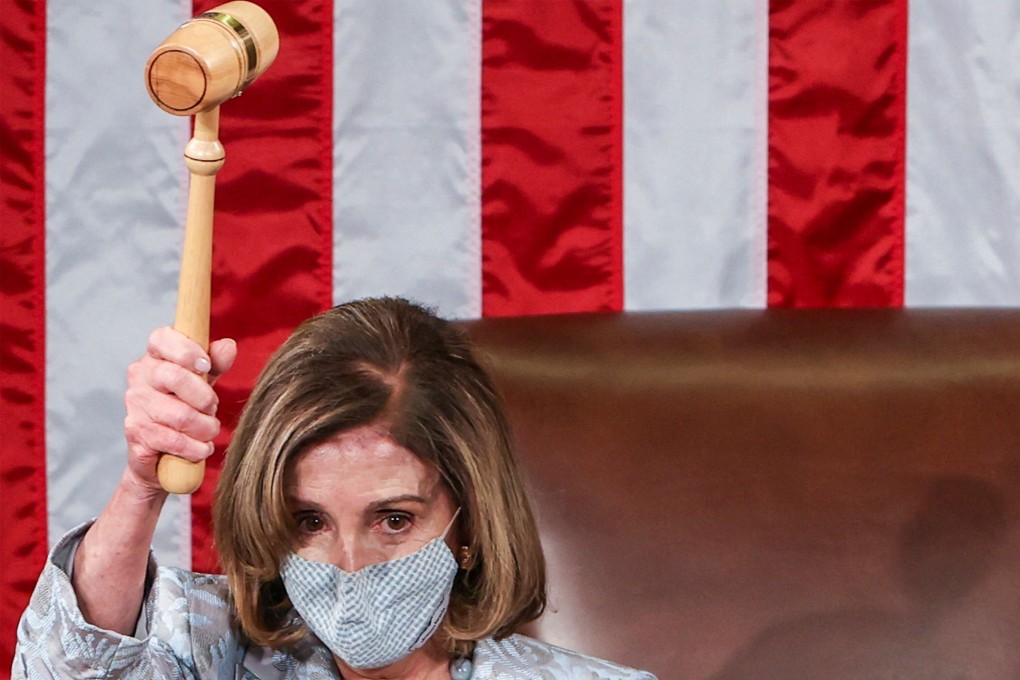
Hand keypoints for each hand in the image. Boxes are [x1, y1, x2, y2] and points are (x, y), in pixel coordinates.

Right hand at [123, 327, 236, 496]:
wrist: (161, 451)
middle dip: (205, 397)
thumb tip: (228, 346)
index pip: (161, 338)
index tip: (206, 366)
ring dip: (205, 427)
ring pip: (180, 415)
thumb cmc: (184, 404)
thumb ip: (216, 361)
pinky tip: (201, 447)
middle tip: (212, 408)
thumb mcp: (204, 379)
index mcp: (155, 357)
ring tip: (209, 430)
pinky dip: (196, 447)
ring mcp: (135, 407)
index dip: (186, 350)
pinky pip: (174, 441)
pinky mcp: (136, 436)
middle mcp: (139, 378)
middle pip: (175, 377)